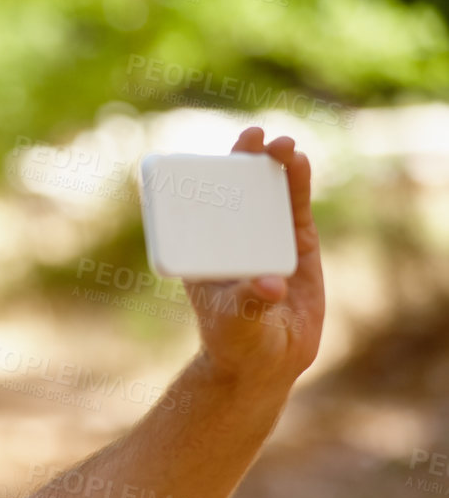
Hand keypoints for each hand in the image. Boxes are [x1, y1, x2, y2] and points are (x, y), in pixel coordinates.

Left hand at [185, 127, 325, 392]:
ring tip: (282, 144)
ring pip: (266, 194)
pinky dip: (297, 184)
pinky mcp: (295, 246)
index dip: (201, 177)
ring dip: (273, 166)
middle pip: (234, 191)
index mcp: (202, 253)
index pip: (197, 208)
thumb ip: (250, 302)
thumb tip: (271, 285)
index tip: (203, 156)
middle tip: (253, 136)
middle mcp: (231, 240)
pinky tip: (299, 162)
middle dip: (242, 160)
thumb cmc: (238, 341)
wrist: (268, 361)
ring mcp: (264, 239)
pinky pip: (294, 208)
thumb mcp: (238, 322)